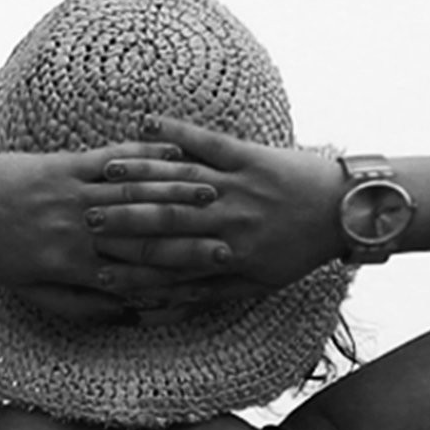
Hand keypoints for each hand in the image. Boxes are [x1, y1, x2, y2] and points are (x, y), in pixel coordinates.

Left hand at [0, 139, 300, 327]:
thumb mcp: (37, 293)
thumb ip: (82, 305)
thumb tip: (124, 315)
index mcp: (78, 265)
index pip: (141, 268)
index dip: (184, 267)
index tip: (221, 267)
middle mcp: (82, 230)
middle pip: (147, 229)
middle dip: (193, 228)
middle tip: (235, 226)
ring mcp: (74, 194)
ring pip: (134, 193)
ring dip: (176, 189)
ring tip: (215, 188)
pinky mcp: (66, 165)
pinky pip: (110, 159)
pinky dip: (143, 155)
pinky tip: (171, 151)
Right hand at [72, 117, 350, 285]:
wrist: (347, 210)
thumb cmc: (301, 251)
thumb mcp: (259, 284)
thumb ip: (210, 292)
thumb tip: (168, 306)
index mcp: (227, 254)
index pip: (168, 261)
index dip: (129, 264)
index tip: (95, 266)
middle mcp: (227, 219)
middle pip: (164, 220)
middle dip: (121, 221)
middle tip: (82, 220)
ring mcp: (236, 184)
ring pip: (178, 180)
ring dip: (138, 175)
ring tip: (103, 173)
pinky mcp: (248, 154)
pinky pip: (206, 141)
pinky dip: (176, 133)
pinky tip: (146, 123)